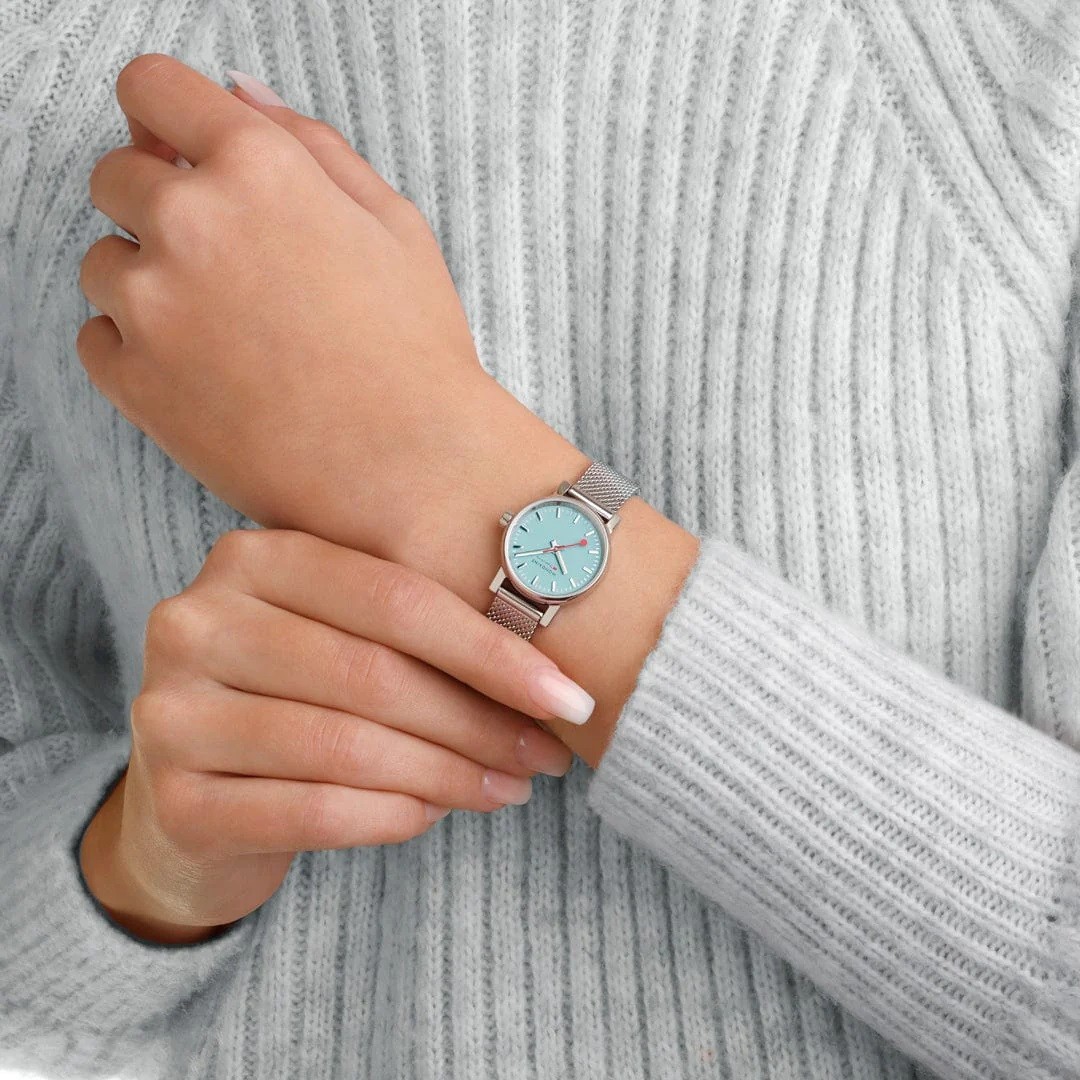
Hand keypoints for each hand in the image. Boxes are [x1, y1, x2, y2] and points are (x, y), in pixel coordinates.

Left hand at [76, 53, 541, 562]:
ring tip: (226, 332)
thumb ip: (312, 144)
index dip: (166, 114)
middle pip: (115, 175)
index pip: (153, 88)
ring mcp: (152, 307)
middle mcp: (190, 223)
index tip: (180, 145)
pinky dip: (135, 348)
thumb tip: (241, 93)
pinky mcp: (134, 383)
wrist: (412, 468)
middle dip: (159, 203)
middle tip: (225, 261)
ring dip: (148, 281)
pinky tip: (203, 371)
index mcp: (259, 168)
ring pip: (102, 263)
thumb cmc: (416, 350)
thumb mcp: (394, 225)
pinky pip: (96, 338)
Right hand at [79, 528, 580, 942]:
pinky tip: (435, 815)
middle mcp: (198, 622)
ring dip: (450, 774)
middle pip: (375, 673)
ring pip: (349, 745)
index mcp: (252, 558)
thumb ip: (417, 635)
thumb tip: (550, 679)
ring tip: (509, 788)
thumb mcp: (343, 641)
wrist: (192, 803)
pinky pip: (313, 810)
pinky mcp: (174, 801)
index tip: (568, 695)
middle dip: (479, 722)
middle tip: (547, 756)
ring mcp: (172, 712)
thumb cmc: (296, 701)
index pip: (395, 598)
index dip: (491, 650)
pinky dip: (392, 816)